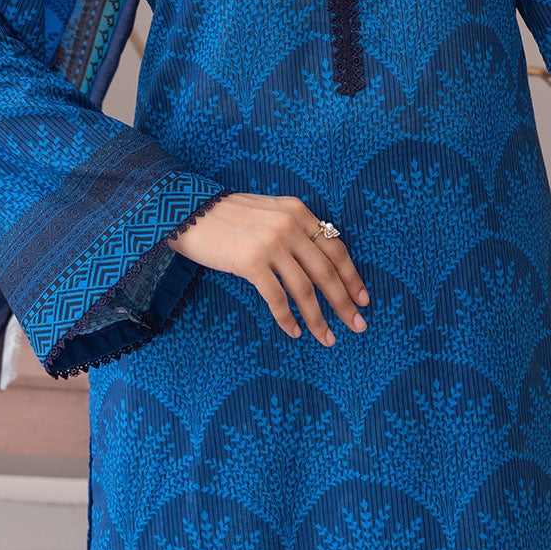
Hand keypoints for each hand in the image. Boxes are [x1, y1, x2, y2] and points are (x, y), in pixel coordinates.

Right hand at [169, 192, 370, 343]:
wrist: (188, 211)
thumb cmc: (226, 216)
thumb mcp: (268, 212)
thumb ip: (292, 228)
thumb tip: (318, 261)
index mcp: (297, 211)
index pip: (335, 247)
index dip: (351, 275)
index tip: (363, 298)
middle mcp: (289, 224)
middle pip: (326, 271)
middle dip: (344, 302)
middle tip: (359, 326)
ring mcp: (270, 243)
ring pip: (305, 289)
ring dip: (319, 318)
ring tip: (328, 339)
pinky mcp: (251, 262)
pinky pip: (277, 298)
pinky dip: (288, 318)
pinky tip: (295, 332)